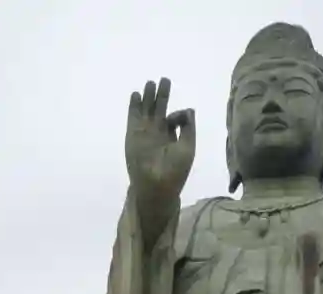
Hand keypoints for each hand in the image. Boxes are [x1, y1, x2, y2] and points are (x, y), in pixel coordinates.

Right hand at [125, 78, 194, 221]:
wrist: (156, 185)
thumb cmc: (175, 170)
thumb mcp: (188, 148)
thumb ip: (188, 128)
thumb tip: (189, 109)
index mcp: (172, 138)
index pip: (174, 119)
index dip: (178, 114)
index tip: (179, 116)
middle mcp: (157, 133)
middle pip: (159, 109)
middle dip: (161, 95)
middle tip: (164, 79)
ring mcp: (144, 133)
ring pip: (146, 110)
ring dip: (148, 97)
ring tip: (150, 83)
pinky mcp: (133, 134)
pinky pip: (133, 117)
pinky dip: (134, 106)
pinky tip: (136, 94)